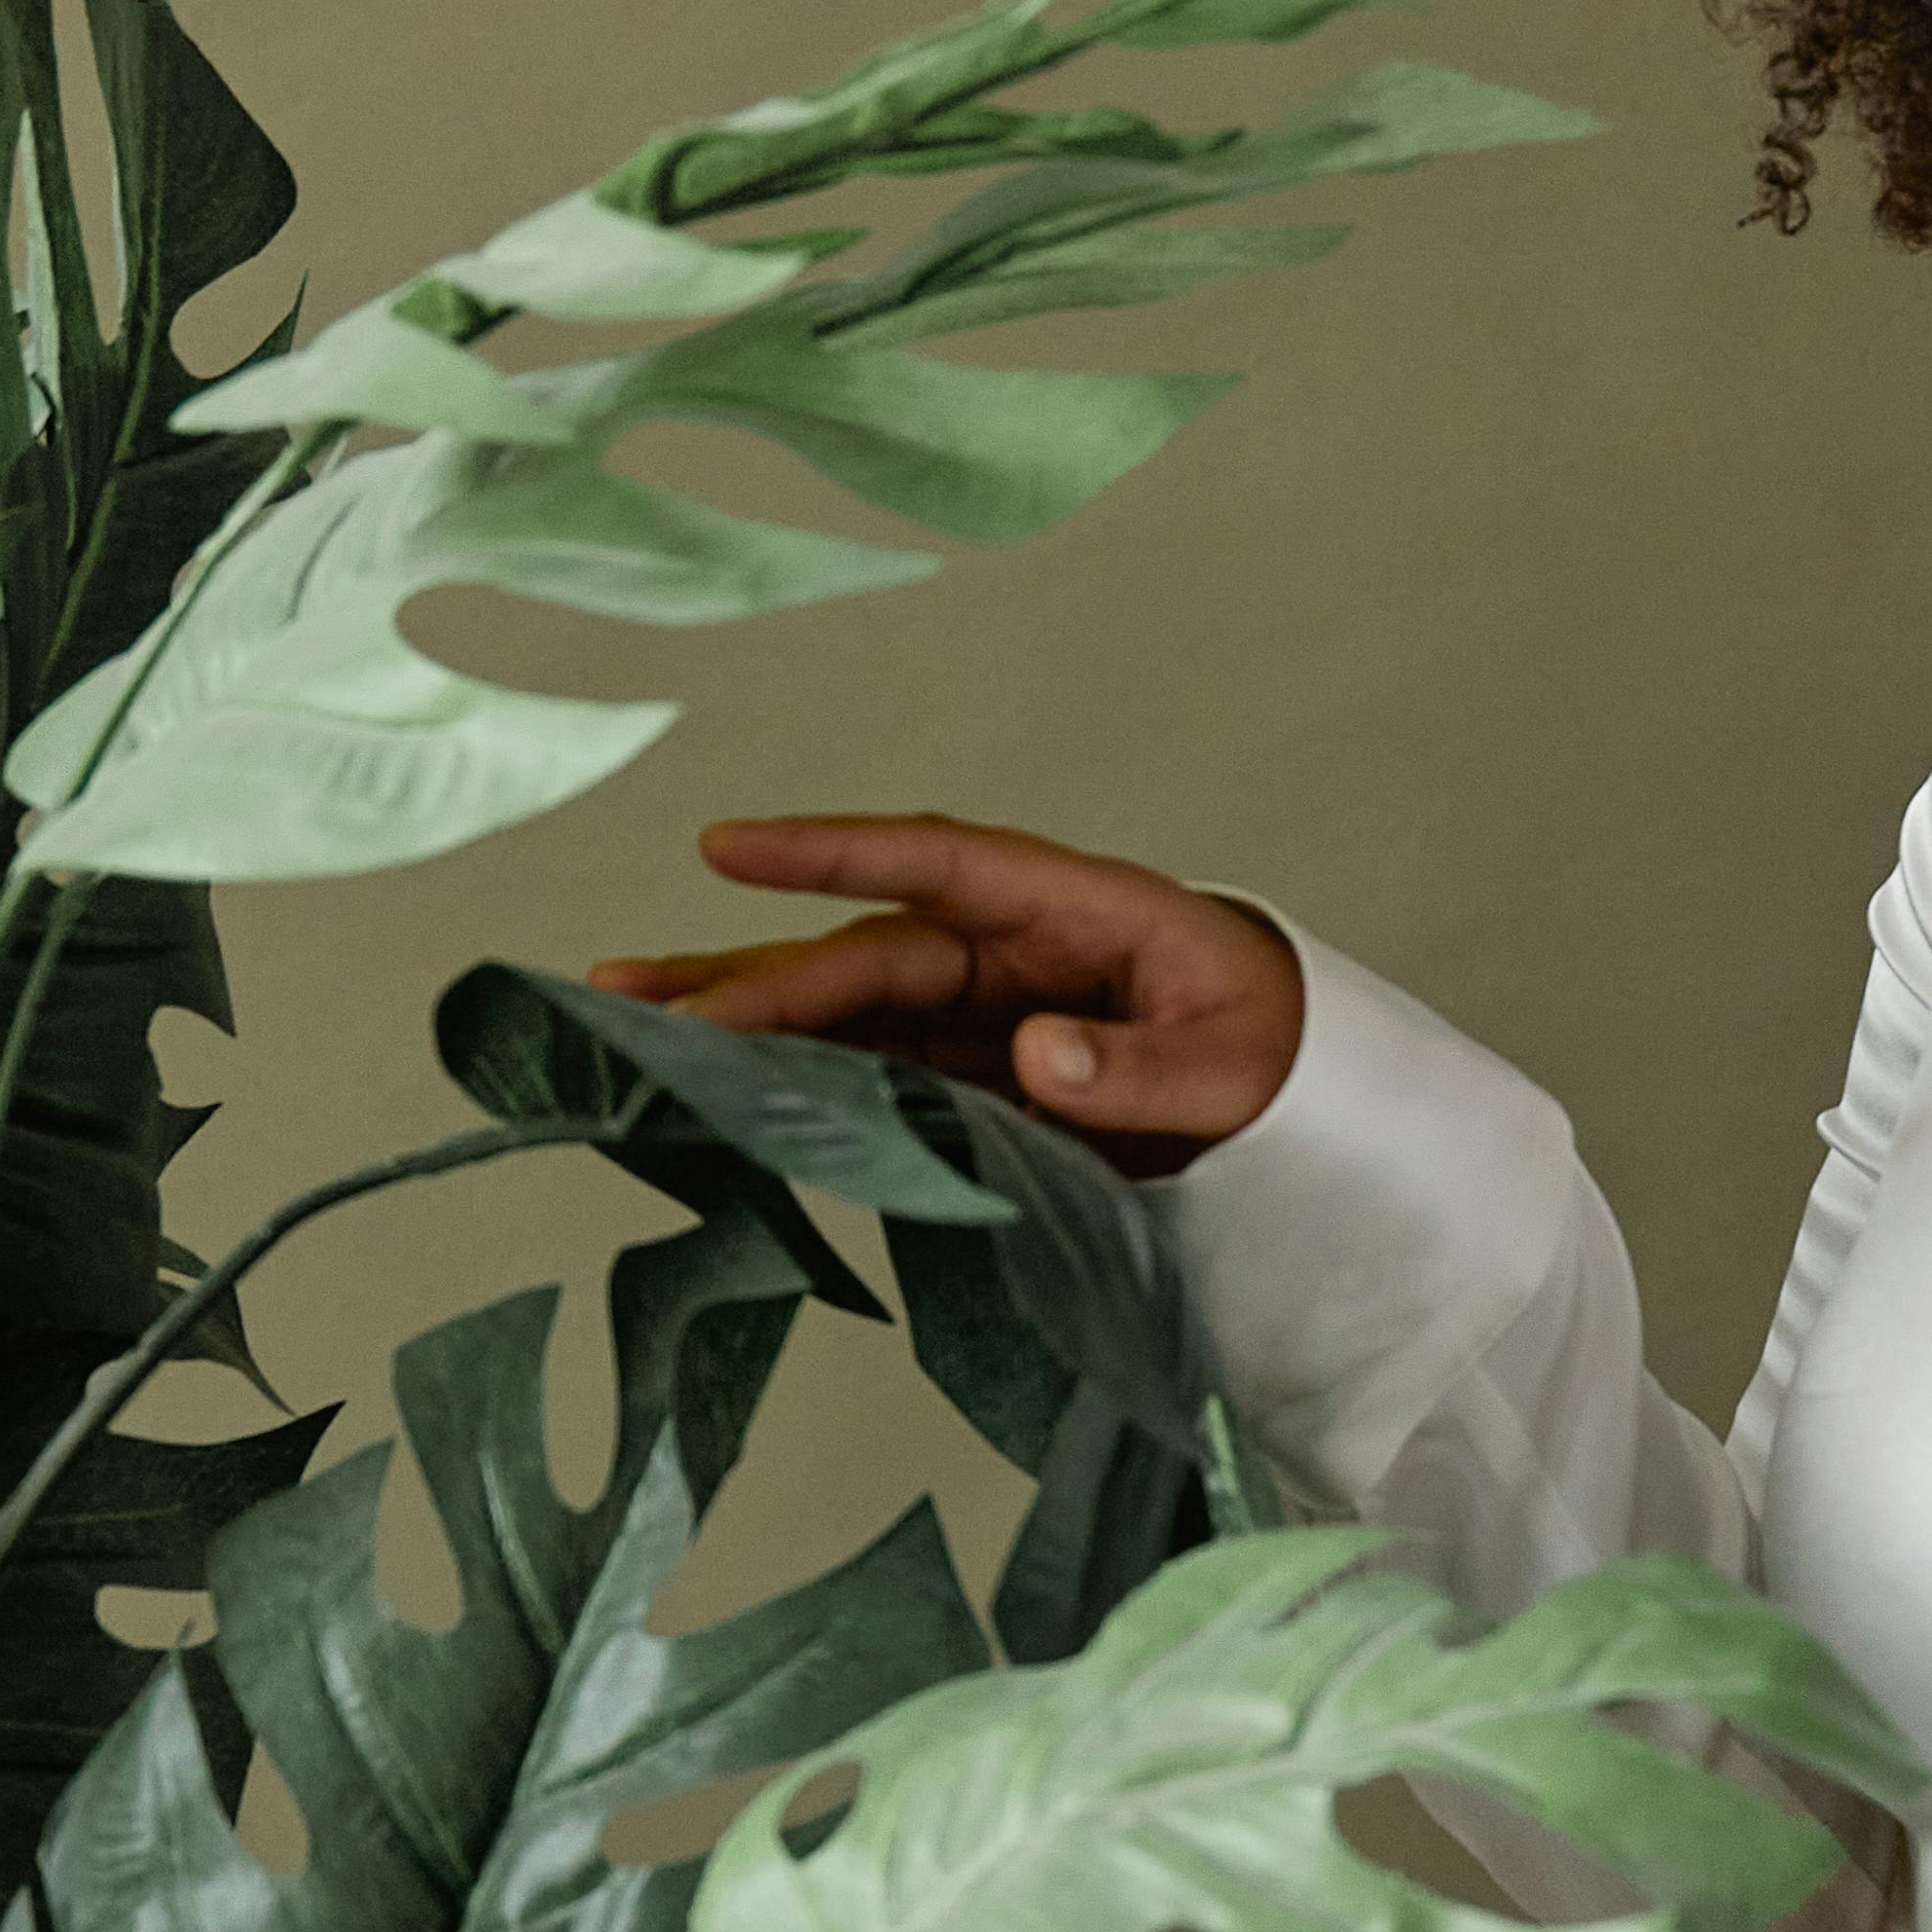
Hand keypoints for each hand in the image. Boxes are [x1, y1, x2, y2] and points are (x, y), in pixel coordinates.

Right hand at [587, 819, 1307, 1179]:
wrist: (1301, 1086)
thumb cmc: (1277, 1048)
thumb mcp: (1237, 1063)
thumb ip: (1145, 1066)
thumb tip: (1041, 1057)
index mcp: (1070, 908)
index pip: (933, 863)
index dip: (830, 854)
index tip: (729, 846)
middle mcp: (1006, 949)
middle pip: (862, 956)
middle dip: (750, 977)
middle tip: (636, 997)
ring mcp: (983, 1010)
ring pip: (846, 1008)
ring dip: (746, 1017)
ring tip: (630, 1020)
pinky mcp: (975, 1071)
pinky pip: (874, 1067)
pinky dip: (800, 1076)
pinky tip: (718, 1084)